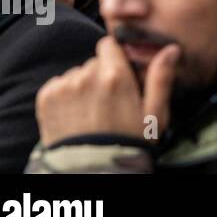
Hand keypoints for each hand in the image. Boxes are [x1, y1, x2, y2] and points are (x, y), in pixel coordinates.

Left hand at [36, 36, 178, 147]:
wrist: (91, 171)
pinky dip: (64, 95)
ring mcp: (63, 88)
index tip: (119, 74)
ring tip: (90, 111)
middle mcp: (86, 77)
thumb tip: (171, 49)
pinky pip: (57, 85)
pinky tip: (75, 114)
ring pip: (75, 74)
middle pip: (93, 62)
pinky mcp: (46, 99)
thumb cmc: (127, 144)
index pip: (109, 44)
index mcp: (115, 76)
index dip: (115, 58)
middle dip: (100, 75)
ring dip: (82, 86)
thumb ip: (161, 77)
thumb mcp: (154, 114)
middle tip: (108, 100)